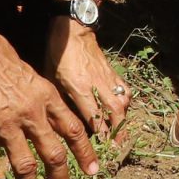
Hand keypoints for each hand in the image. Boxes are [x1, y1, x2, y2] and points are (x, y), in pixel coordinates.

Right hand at [0, 0, 97, 178]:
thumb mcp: (28, 72)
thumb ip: (36, 96)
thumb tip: (41, 114)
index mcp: (46, 97)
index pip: (73, 130)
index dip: (85, 153)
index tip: (93, 172)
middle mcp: (31, 113)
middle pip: (54, 155)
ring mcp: (6, 124)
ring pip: (24, 166)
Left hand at [44, 19, 130, 137]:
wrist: (73, 30)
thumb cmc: (58, 55)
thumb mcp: (52, 79)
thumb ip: (59, 100)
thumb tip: (58, 121)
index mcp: (80, 87)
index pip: (94, 115)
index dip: (100, 133)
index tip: (103, 148)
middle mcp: (97, 84)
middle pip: (114, 111)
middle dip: (118, 131)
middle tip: (118, 148)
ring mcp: (107, 78)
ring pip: (122, 102)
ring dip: (124, 119)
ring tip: (122, 134)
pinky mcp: (113, 72)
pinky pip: (125, 90)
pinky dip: (126, 103)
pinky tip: (123, 111)